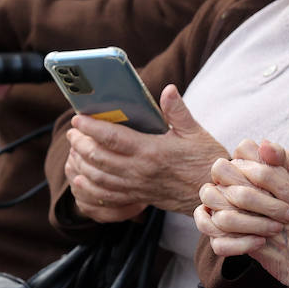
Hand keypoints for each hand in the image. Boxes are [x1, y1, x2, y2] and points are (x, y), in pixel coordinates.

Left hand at [65, 84, 227, 221]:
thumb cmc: (206, 161)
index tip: (78, 118)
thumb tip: (168, 89)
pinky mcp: (139, 198)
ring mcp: (138, 187)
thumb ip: (177, 111)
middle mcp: (140, 171)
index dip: (91, 128)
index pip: (113, 138)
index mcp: (152, 151)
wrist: (215, 194)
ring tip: (74, 151)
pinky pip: (107, 196)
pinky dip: (90, 187)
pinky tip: (81, 178)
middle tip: (73, 132)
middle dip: (80, 144)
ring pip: (99, 177)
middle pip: (99, 158)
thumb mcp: (195, 132)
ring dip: (82, 164)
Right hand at [195, 139, 288, 284]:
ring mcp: (220, 214)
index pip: (241, 152)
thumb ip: (284, 160)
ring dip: (254, 223)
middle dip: (261, 200)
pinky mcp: (222, 241)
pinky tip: (261, 242)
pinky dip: (241, 243)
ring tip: (277, 228)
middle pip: (225, 181)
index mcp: (244, 170)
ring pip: (221, 214)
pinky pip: (217, 242)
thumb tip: (264, 145)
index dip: (267, 173)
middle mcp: (227, 189)